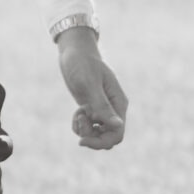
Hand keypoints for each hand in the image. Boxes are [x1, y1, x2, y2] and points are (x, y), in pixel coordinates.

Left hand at [56, 30, 127, 150]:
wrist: (74, 51)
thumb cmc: (83, 63)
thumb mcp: (89, 83)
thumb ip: (102, 105)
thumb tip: (117, 126)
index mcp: (118, 103)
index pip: (117, 133)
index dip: (101, 142)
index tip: (82, 140)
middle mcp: (113, 108)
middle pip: (109, 137)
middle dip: (92, 138)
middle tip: (78, 122)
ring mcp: (103, 109)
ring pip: (98, 134)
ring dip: (85, 130)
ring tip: (78, 114)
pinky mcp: (92, 108)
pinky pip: (89, 127)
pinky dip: (80, 124)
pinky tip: (77, 112)